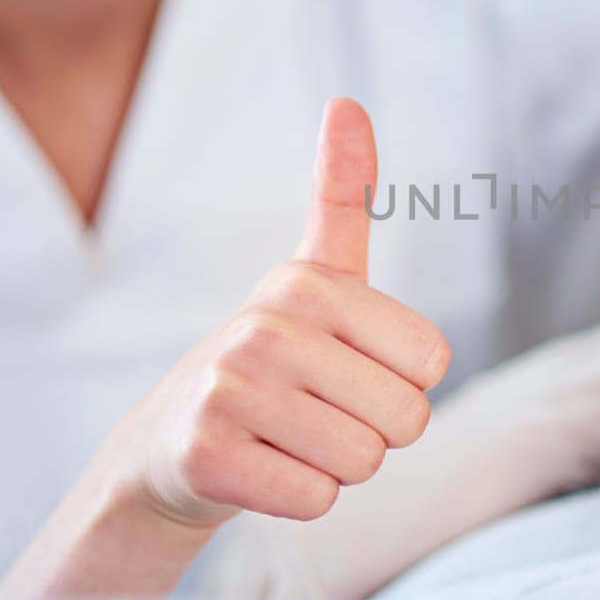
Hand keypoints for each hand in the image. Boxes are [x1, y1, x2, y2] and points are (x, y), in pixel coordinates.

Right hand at [118, 97, 450, 527]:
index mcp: (307, 282)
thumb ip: (341, 197)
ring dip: (335, 466)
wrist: (168, 447)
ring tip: (285, 440)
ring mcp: (228, 390)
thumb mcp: (313, 277)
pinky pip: (316, 498)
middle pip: (404, 418)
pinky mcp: (206, 455)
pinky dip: (299, 497)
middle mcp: (263, 327)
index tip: (345, 370)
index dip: (400, 383)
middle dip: (373, 432)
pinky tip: (260, 471)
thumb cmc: (269, 363)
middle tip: (314, 414)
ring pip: (362, 461)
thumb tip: (347, 101)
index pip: (431, 362)